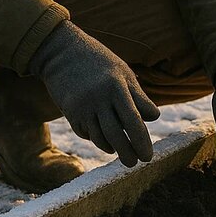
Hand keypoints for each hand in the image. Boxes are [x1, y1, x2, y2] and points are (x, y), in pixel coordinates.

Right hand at [28, 20, 159, 166]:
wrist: (61, 52)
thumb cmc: (99, 61)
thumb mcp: (122, 72)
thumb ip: (138, 96)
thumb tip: (154, 118)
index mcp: (116, 86)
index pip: (133, 121)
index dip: (141, 142)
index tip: (148, 157)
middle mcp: (98, 98)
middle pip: (116, 136)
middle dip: (127, 154)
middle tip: (135, 164)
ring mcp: (82, 106)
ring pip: (99, 138)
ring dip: (112, 148)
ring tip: (121, 152)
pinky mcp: (70, 112)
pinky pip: (86, 133)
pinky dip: (96, 138)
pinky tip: (103, 138)